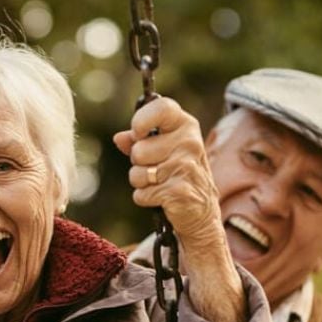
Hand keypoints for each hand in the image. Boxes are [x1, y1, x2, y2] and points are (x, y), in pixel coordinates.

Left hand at [113, 96, 223, 250]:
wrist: (202, 213)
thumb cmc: (178, 176)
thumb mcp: (164, 151)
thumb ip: (139, 141)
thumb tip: (119, 138)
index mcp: (186, 126)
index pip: (163, 108)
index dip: (142, 119)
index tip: (137, 133)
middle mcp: (189, 143)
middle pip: (138, 150)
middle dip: (139, 163)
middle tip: (157, 169)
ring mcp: (185, 167)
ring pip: (137, 174)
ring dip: (141, 183)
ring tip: (161, 184)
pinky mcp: (178, 191)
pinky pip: (141, 194)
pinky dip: (145, 199)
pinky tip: (163, 198)